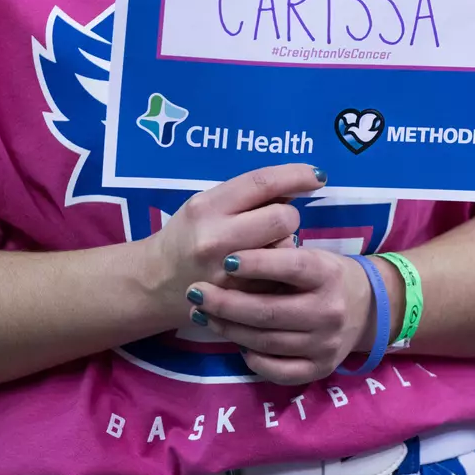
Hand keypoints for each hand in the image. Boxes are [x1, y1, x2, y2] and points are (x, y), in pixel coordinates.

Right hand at [142, 164, 316, 323]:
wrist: (157, 282)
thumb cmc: (188, 234)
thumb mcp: (207, 204)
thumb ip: (246, 195)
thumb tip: (297, 183)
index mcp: (207, 207)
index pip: (262, 182)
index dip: (297, 175)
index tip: (318, 176)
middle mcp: (215, 238)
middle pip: (282, 217)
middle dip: (288, 216)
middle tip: (276, 221)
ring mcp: (227, 273)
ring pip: (285, 248)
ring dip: (284, 244)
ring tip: (263, 248)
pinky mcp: (238, 299)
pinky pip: (278, 278)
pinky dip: (278, 271)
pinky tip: (261, 271)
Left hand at [188, 248, 380, 386]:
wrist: (367, 308)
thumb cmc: (326, 276)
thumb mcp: (312, 256)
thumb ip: (278, 257)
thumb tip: (230, 260)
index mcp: (328, 275)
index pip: (291, 266)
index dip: (257, 263)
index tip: (226, 261)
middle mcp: (329, 311)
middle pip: (269, 311)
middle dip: (225, 302)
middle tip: (195, 292)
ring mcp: (326, 344)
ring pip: (265, 342)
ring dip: (228, 329)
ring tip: (202, 315)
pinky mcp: (320, 369)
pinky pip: (277, 370)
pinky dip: (252, 358)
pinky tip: (236, 343)